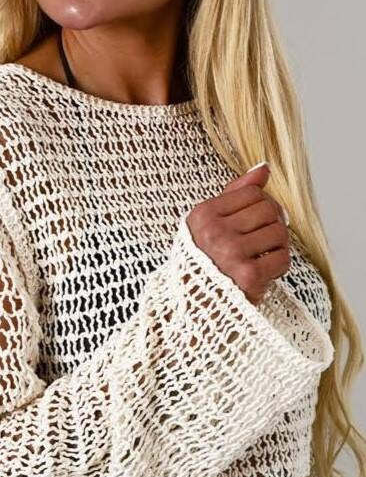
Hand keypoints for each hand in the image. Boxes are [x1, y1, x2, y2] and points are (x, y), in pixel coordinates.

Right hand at [186, 162, 289, 305]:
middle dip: (273, 222)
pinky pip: (282, 258)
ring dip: (277, 244)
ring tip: (263, 254)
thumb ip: (235, 193)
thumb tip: (264, 169)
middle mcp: (214, 233)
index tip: (257, 220)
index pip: (251, 192)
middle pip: (268, 209)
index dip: (262, 204)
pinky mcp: (249, 276)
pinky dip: (279, 265)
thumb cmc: (204, 263)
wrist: (194, 307)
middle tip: (264, 238)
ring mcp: (232, 254)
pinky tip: (264, 271)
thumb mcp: (209, 224)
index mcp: (202, 216)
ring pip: (279, 232)